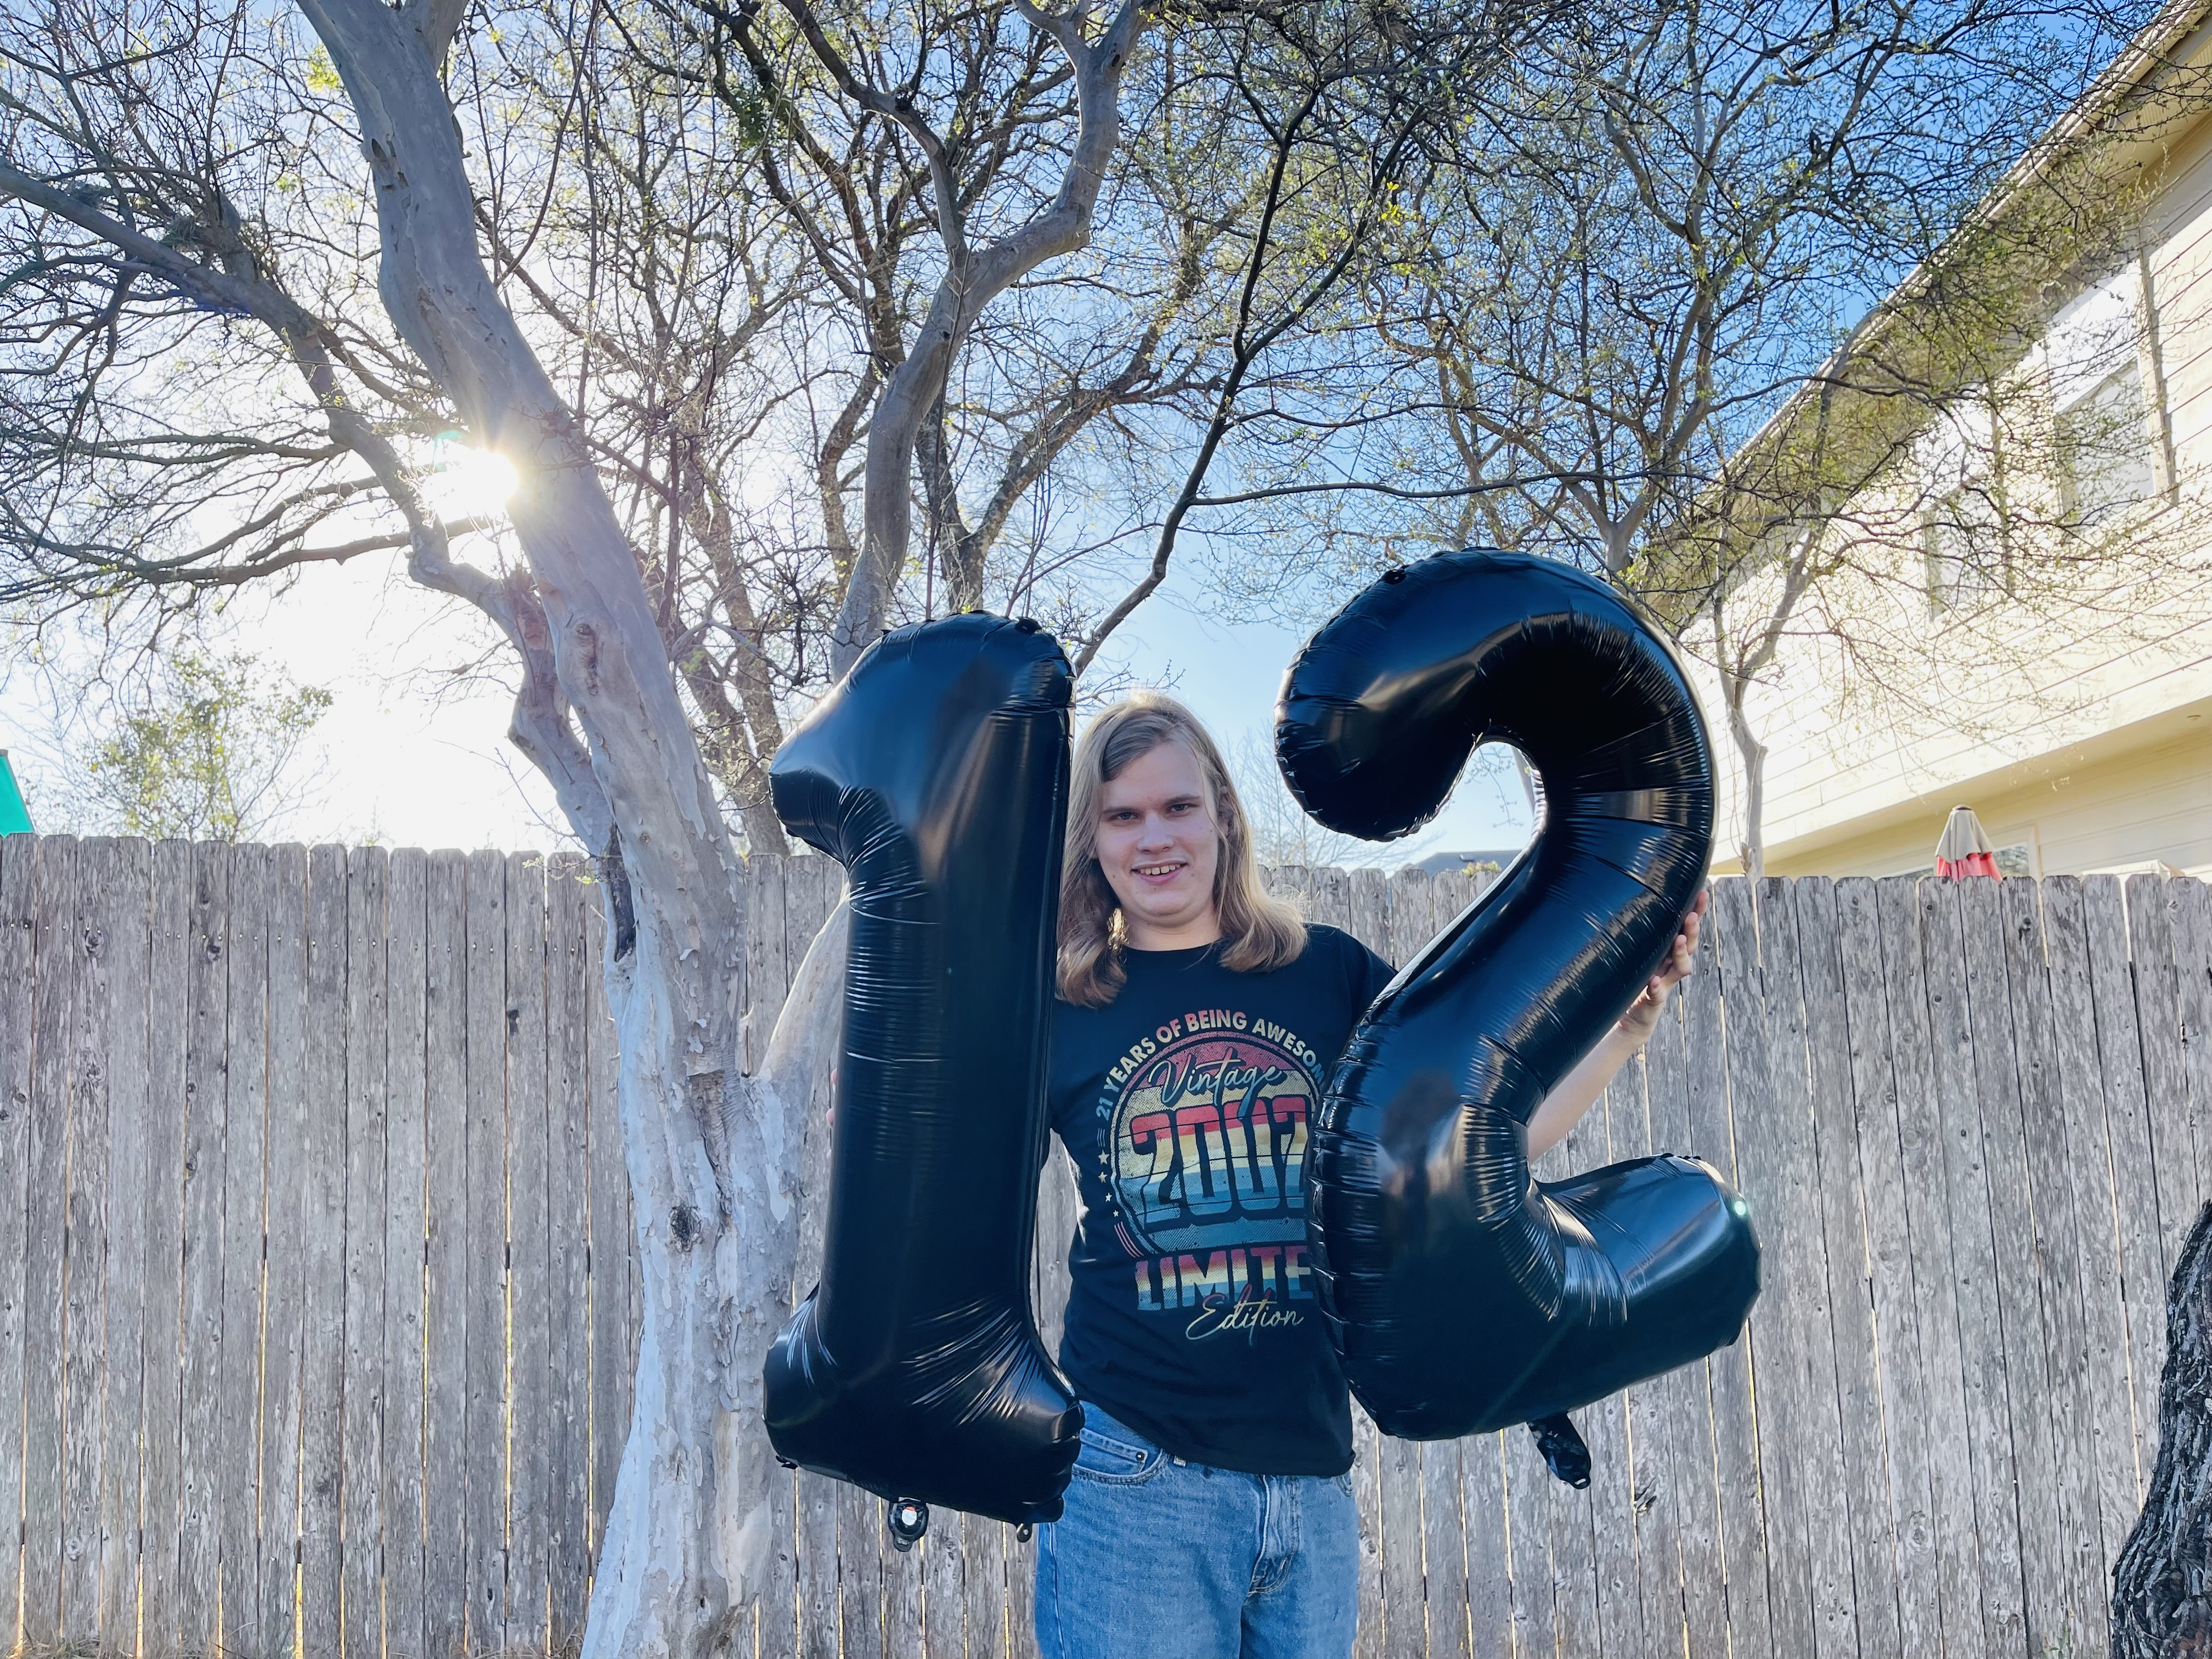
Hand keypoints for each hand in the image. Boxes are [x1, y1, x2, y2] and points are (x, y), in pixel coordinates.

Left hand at [1615, 889, 1705, 1044]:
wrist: (1632, 1016)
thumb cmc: (1635, 978)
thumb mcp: (1638, 953)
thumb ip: (1641, 934)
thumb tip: (1632, 896)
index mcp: (1668, 949)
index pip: (1686, 927)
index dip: (1697, 911)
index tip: (1703, 893)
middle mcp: (1670, 964)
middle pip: (1689, 944)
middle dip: (1692, 930)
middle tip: (1691, 916)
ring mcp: (1665, 981)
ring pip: (1681, 966)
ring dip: (1680, 953)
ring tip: (1678, 940)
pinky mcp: (1654, 998)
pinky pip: (1658, 993)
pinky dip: (1657, 987)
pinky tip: (1655, 981)